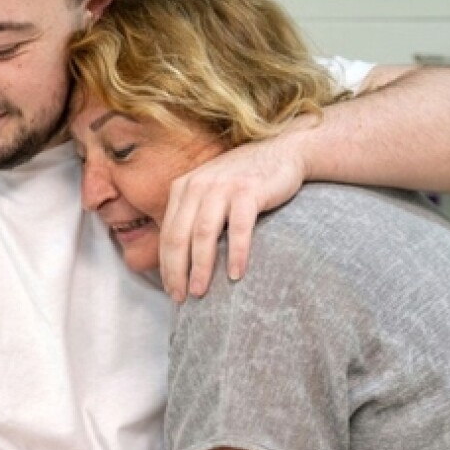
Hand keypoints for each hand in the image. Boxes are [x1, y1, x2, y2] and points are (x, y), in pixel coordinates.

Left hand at [159, 133, 305, 302]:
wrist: (283, 151)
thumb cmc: (245, 182)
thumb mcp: (211, 193)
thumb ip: (193, 217)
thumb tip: (180, 261)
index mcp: (183, 188)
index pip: (167, 234)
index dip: (166, 266)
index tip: (170, 290)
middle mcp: (198, 185)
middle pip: (179, 236)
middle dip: (177, 271)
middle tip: (181, 298)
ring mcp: (222, 186)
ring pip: (203, 234)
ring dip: (200, 267)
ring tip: (200, 292)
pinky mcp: (248, 190)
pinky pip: (239, 228)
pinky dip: (236, 253)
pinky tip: (235, 274)